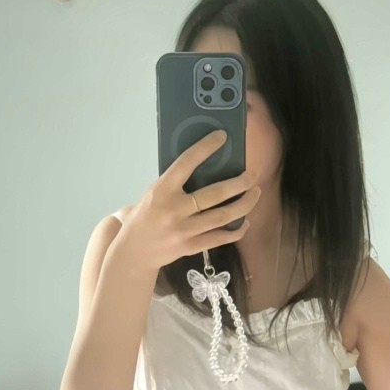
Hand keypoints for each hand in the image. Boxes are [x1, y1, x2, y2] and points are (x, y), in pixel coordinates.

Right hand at [114, 131, 260, 274]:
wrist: (134, 252)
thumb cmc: (145, 217)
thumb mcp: (153, 194)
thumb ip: (174, 182)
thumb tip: (203, 163)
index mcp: (162, 190)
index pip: (186, 163)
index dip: (205, 148)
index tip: (222, 137)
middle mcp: (174, 209)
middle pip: (216, 193)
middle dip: (240, 182)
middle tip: (252, 174)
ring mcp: (184, 230)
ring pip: (223, 216)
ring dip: (245, 203)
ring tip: (255, 193)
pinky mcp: (191, 247)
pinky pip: (221, 237)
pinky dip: (237, 229)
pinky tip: (245, 221)